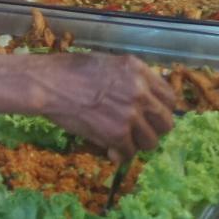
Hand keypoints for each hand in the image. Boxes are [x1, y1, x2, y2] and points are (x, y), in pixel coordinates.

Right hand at [36, 53, 177, 159]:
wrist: (48, 84)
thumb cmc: (70, 70)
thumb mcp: (108, 63)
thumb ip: (130, 79)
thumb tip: (144, 98)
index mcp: (138, 70)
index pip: (169, 97)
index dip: (162, 110)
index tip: (152, 116)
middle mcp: (140, 91)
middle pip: (166, 122)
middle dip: (154, 130)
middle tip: (139, 132)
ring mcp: (130, 114)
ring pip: (150, 142)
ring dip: (136, 144)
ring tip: (122, 141)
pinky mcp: (117, 134)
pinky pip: (129, 153)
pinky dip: (119, 154)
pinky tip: (110, 150)